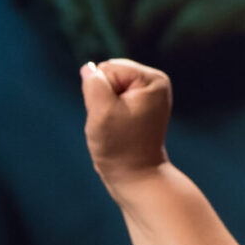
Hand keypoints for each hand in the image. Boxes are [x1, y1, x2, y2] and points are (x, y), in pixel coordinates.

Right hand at [82, 59, 172, 184]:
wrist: (136, 176)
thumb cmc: (120, 146)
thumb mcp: (101, 112)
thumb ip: (93, 84)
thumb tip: (89, 68)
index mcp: (153, 79)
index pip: (108, 68)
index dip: (101, 92)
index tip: (114, 116)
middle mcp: (155, 82)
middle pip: (109, 74)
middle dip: (102, 97)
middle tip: (114, 123)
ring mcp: (149, 94)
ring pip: (107, 88)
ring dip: (103, 106)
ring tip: (116, 126)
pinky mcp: (140, 105)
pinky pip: (111, 99)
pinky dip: (107, 113)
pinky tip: (118, 128)